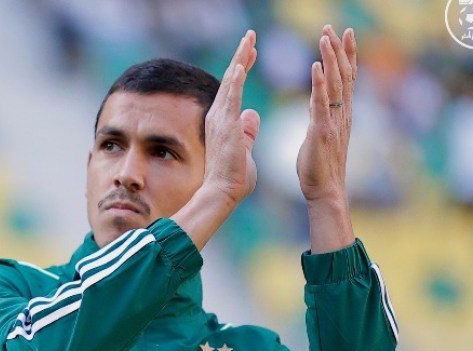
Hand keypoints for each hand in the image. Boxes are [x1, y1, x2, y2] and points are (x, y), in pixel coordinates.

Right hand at [171, 30, 259, 250]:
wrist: (223, 194)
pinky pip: (231, 97)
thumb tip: (253, 115)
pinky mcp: (225, 126)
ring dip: (241, 59)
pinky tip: (243, 63)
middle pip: (231, 78)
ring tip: (250, 39)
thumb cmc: (234, 178)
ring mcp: (220, 119)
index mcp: (224, 121)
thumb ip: (248, 132)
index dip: (243, 68)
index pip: (234, 88)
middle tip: (251, 35)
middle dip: (242, 55)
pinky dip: (237, 79)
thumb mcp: (245, 149)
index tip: (252, 52)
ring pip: (231, 82)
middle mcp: (218, 116)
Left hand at [297, 25, 355, 203]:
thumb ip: (320, 118)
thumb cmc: (319, 168)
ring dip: (330, 59)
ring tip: (325, 37)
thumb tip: (316, 106)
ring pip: (335, 84)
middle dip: (339, 50)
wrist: (325, 191)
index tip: (345, 34)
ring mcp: (334, 122)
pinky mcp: (322, 131)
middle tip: (335, 27)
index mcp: (340, 115)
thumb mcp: (319, 136)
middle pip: (344, 75)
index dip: (347, 56)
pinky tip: (316, 66)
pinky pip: (321, 103)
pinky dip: (319, 83)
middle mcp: (342, 115)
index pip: (347, 79)